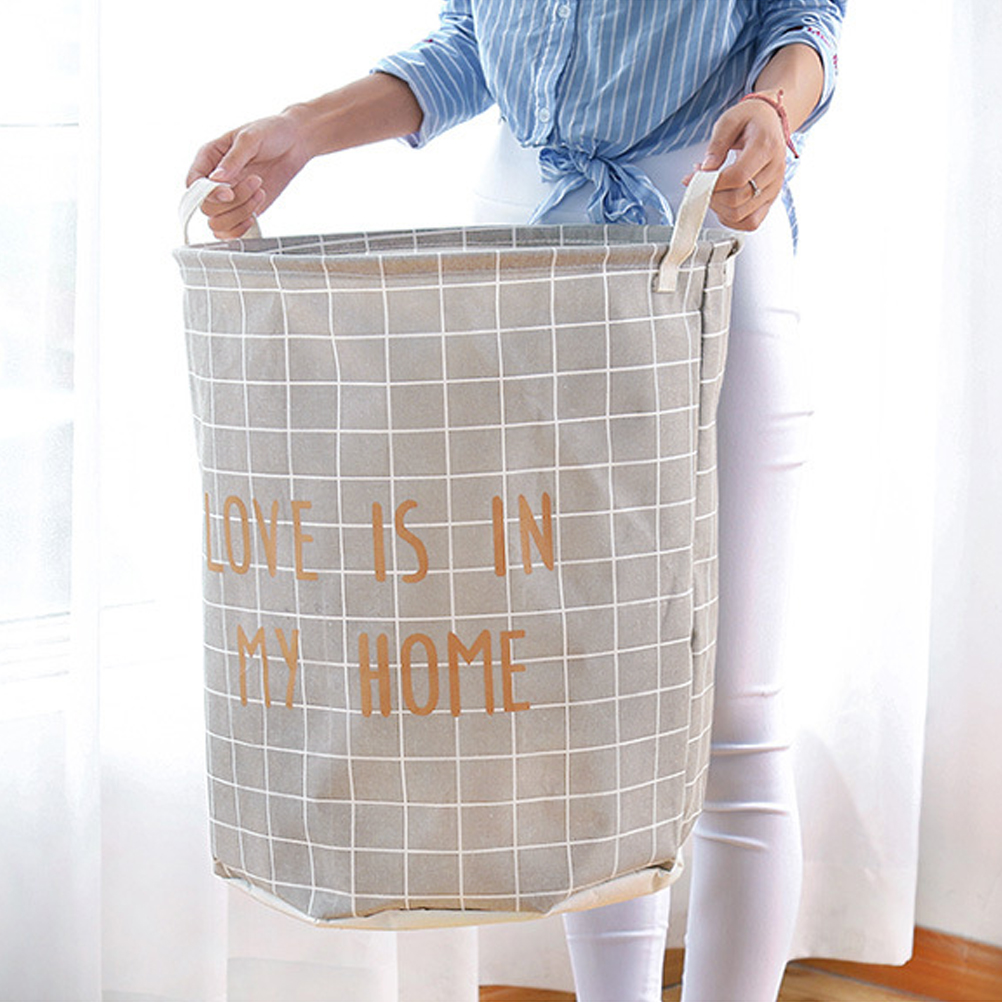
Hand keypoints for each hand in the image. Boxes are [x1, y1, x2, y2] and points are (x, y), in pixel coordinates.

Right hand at [186, 111, 310, 238]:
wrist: (295, 143)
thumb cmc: (270, 132)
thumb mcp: (250, 139)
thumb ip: (233, 159)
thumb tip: (217, 179)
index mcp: (208, 158)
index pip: (193, 184)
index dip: (207, 194)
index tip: (229, 193)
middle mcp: (215, 180)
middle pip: (207, 207)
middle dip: (234, 200)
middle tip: (256, 181)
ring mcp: (229, 197)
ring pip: (218, 221)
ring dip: (240, 213)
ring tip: (260, 192)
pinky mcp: (243, 209)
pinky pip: (230, 230)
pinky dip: (240, 229)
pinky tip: (254, 215)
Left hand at [684, 93, 789, 231]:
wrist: (771, 121)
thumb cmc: (751, 119)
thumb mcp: (729, 121)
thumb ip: (716, 145)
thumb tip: (705, 170)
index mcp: (766, 147)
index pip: (738, 177)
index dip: (712, 183)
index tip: (694, 178)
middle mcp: (775, 170)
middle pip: (738, 200)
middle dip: (712, 196)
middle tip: (701, 184)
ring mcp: (774, 188)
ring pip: (741, 215)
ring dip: (718, 208)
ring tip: (712, 191)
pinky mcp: (770, 199)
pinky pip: (751, 223)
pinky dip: (732, 220)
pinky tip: (723, 204)